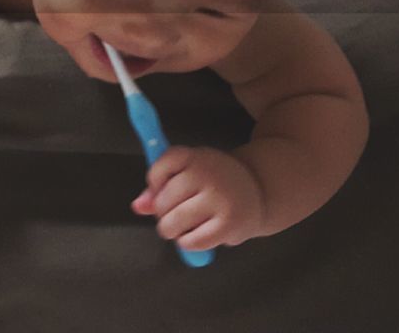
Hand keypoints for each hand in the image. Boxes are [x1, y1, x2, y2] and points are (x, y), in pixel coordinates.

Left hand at [131, 146, 266, 250]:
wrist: (260, 191)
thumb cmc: (217, 182)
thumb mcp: (191, 172)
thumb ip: (161, 185)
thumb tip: (138, 206)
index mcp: (196, 156)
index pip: (163, 163)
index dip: (155, 180)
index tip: (160, 187)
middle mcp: (208, 174)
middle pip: (163, 200)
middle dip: (162, 212)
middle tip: (177, 211)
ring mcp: (219, 199)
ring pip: (173, 222)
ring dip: (172, 230)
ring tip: (185, 224)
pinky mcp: (229, 224)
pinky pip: (191, 241)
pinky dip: (187, 243)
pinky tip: (196, 234)